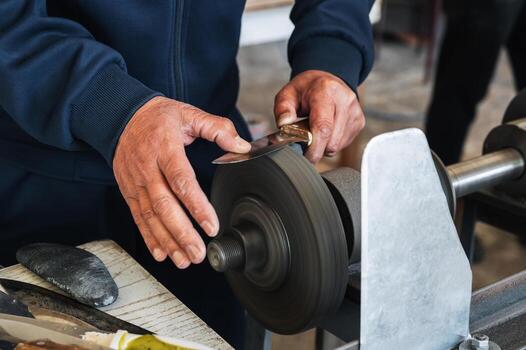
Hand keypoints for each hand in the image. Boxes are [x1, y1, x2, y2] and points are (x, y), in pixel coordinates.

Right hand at [113, 96, 250, 267]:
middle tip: (199, 253)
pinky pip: (138, 217)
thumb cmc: (159, 118)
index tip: (211, 225)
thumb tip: (242, 145)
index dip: (196, 206)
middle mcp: (147, 168)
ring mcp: (135, 182)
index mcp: (165, 148)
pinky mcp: (129, 191)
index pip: (181, 181)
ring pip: (150, 216)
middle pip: (164, 206)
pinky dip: (149, 237)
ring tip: (184, 260)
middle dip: (182, 233)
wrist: (122, 117)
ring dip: (167, 241)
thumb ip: (218, 128)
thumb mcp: (190, 114)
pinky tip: (162, 253)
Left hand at [274, 70, 364, 162]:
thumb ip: (282, 109)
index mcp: (326, 91)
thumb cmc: (306, 90)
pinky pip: (343, 143)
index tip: (305, 157)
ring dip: (324, 146)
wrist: (327, 80)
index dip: (314, 147)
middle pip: (332, 140)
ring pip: (337, 145)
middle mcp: (345, 100)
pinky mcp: (359, 121)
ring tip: (315, 131)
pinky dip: (332, 142)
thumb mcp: (288, 93)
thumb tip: (284, 126)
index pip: (323, 127)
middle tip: (304, 141)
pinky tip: (326, 130)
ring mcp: (355, 111)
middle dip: (316, 148)